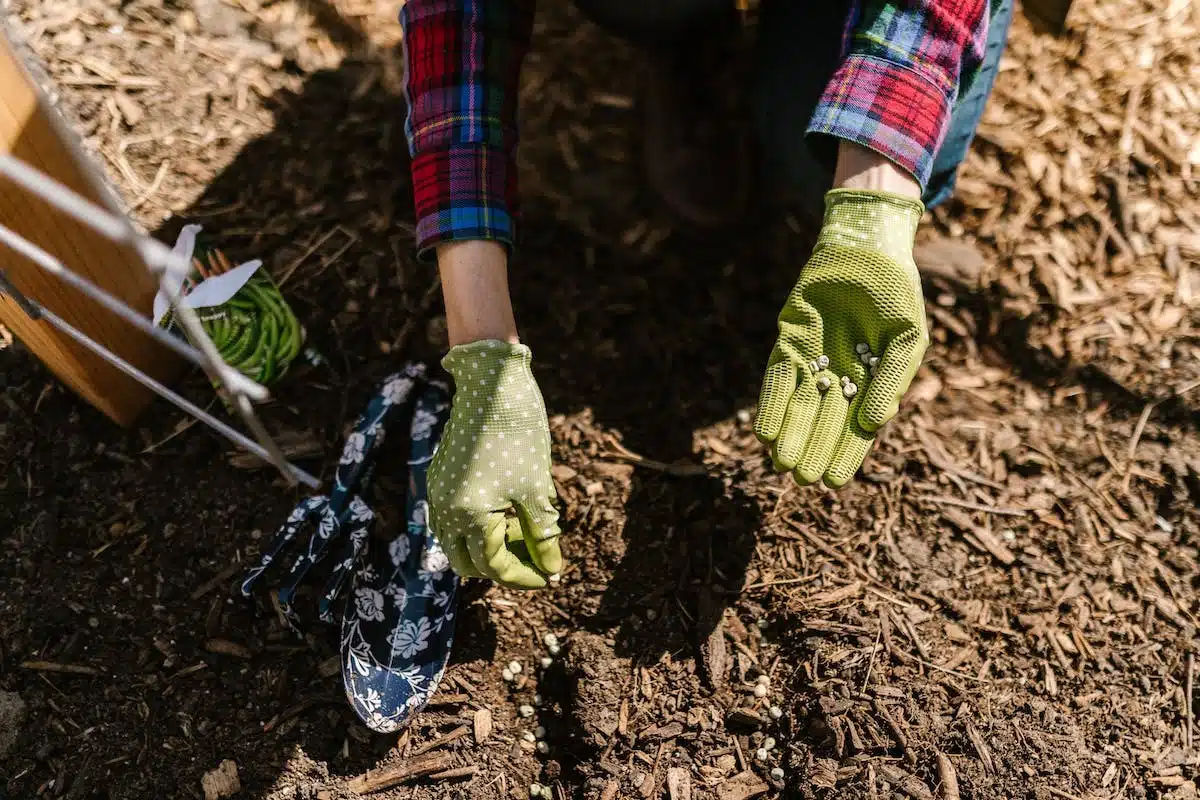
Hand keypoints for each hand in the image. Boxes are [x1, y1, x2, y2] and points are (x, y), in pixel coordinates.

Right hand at [428, 340, 562, 587]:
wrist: (490, 381)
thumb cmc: (518, 433)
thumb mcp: (536, 488)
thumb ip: (543, 534)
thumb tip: (553, 568)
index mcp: (469, 515)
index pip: (495, 567)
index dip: (525, 576)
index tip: (550, 576)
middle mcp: (445, 510)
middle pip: (469, 564)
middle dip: (502, 568)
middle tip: (535, 560)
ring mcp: (438, 494)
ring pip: (457, 544)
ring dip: (487, 549)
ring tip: (523, 535)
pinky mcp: (440, 479)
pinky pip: (452, 521)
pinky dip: (476, 529)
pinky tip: (506, 514)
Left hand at [754, 189, 927, 487]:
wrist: (866, 248)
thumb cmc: (895, 293)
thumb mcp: (907, 339)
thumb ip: (893, 381)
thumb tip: (876, 425)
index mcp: (871, 381)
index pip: (856, 428)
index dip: (846, 454)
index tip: (836, 482)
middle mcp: (838, 376)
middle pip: (824, 422)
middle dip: (813, 450)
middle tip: (803, 481)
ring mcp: (811, 360)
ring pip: (798, 406)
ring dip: (790, 435)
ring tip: (783, 464)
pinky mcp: (789, 342)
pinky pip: (778, 378)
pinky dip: (772, 404)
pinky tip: (766, 431)